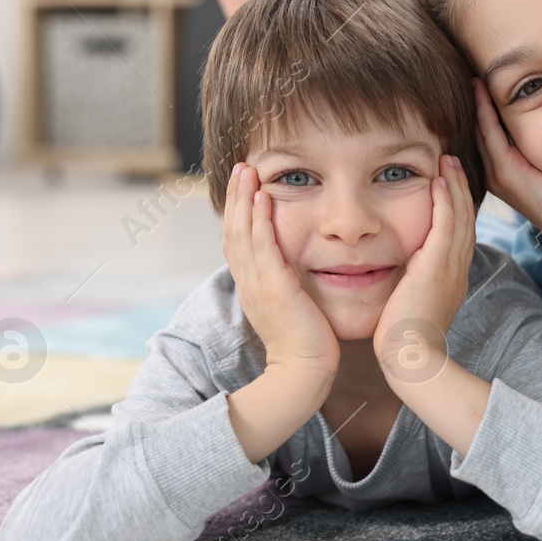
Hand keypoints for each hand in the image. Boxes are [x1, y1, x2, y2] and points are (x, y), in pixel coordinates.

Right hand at [223, 163, 338, 377]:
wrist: (304, 373)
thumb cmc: (307, 344)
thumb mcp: (292, 308)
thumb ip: (289, 287)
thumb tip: (297, 271)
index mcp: (252, 287)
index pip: (239, 242)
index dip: (239, 213)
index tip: (246, 187)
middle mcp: (249, 282)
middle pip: (233, 231)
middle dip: (236, 197)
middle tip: (241, 167)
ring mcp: (257, 285)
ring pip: (242, 233)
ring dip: (244, 199)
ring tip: (248, 170)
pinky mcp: (273, 288)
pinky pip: (262, 246)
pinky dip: (261, 220)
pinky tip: (264, 197)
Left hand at [373, 156, 475, 381]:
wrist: (411, 358)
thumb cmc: (404, 340)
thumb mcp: (412, 306)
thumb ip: (412, 285)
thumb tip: (402, 275)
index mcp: (453, 278)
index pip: (459, 233)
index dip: (457, 206)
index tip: (448, 184)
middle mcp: (458, 269)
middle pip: (465, 219)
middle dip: (459, 188)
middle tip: (452, 163)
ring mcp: (451, 267)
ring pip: (459, 216)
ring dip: (454, 186)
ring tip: (448, 162)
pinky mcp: (438, 266)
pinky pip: (446, 224)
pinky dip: (445, 200)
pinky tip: (439, 181)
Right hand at [471, 79, 541, 252]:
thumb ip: (541, 141)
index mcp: (502, 169)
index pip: (484, 128)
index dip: (479, 101)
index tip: (477, 73)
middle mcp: (493, 171)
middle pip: (474, 125)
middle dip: (471, 96)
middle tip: (464, 63)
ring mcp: (497, 173)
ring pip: (478, 127)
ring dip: (474, 98)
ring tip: (468, 69)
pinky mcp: (506, 172)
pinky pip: (490, 133)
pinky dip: (484, 109)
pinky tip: (480, 87)